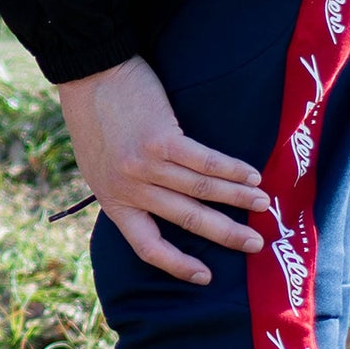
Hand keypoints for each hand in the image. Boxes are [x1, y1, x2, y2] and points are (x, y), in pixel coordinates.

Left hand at [53, 56, 267, 284]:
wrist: (86, 72)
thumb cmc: (93, 115)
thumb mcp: (97, 164)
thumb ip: (124, 188)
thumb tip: (156, 206)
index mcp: (112, 199)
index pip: (146, 246)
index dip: (178, 265)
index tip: (206, 276)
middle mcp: (129, 188)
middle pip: (186, 220)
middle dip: (226, 234)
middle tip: (256, 244)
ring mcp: (145, 165)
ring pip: (202, 191)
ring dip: (238, 198)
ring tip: (263, 204)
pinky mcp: (160, 139)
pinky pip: (206, 162)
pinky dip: (233, 170)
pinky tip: (252, 175)